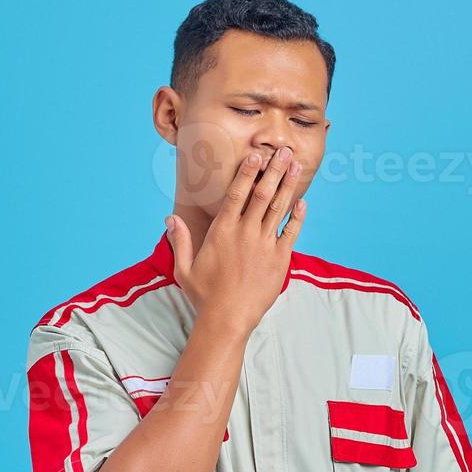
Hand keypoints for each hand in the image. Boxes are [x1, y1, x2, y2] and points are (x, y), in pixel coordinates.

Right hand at [164, 147, 306, 333]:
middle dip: (274, 170)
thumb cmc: (204, 296)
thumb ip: (179, 240)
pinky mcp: (279, 260)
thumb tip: (169, 219)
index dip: (247, 173)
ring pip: (279, 208)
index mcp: (222, 231)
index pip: (236, 194)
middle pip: (262, 194)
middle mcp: (244, 233)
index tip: (255, 156)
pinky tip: (302, 202)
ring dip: (288, 185)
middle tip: (283, 151)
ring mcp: (264, 245)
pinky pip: (291, 232)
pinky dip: (297, 217)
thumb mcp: (184, 268)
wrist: (227, 320)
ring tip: (295, 166)